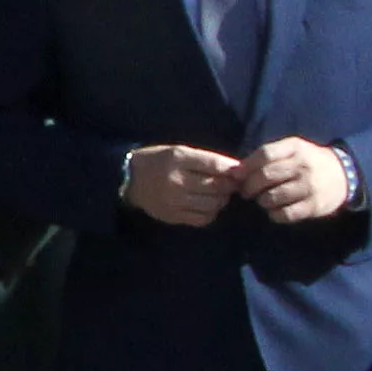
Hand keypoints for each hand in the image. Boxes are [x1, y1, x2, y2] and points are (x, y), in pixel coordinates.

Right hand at [121, 143, 238, 226]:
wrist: (130, 180)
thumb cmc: (159, 161)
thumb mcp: (179, 151)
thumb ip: (207, 159)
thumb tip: (237, 169)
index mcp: (178, 158)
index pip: (214, 164)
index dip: (233, 169)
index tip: (241, 171)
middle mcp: (176, 180)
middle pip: (216, 186)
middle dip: (229, 185)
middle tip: (231, 183)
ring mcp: (174, 201)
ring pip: (212, 204)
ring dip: (222, 199)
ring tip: (219, 194)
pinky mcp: (173, 216)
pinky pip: (203, 218)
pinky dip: (211, 213)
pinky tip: (208, 206)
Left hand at [242, 136, 356, 223]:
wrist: (344, 174)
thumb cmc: (309, 161)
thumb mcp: (294, 149)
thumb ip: (268, 155)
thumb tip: (237, 170)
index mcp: (295, 148)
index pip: (265, 154)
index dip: (247, 166)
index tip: (237, 176)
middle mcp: (302, 166)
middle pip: (266, 176)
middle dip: (250, 186)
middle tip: (246, 192)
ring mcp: (309, 187)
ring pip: (273, 197)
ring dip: (262, 201)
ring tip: (263, 200)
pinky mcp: (314, 206)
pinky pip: (286, 214)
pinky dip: (275, 215)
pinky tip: (275, 211)